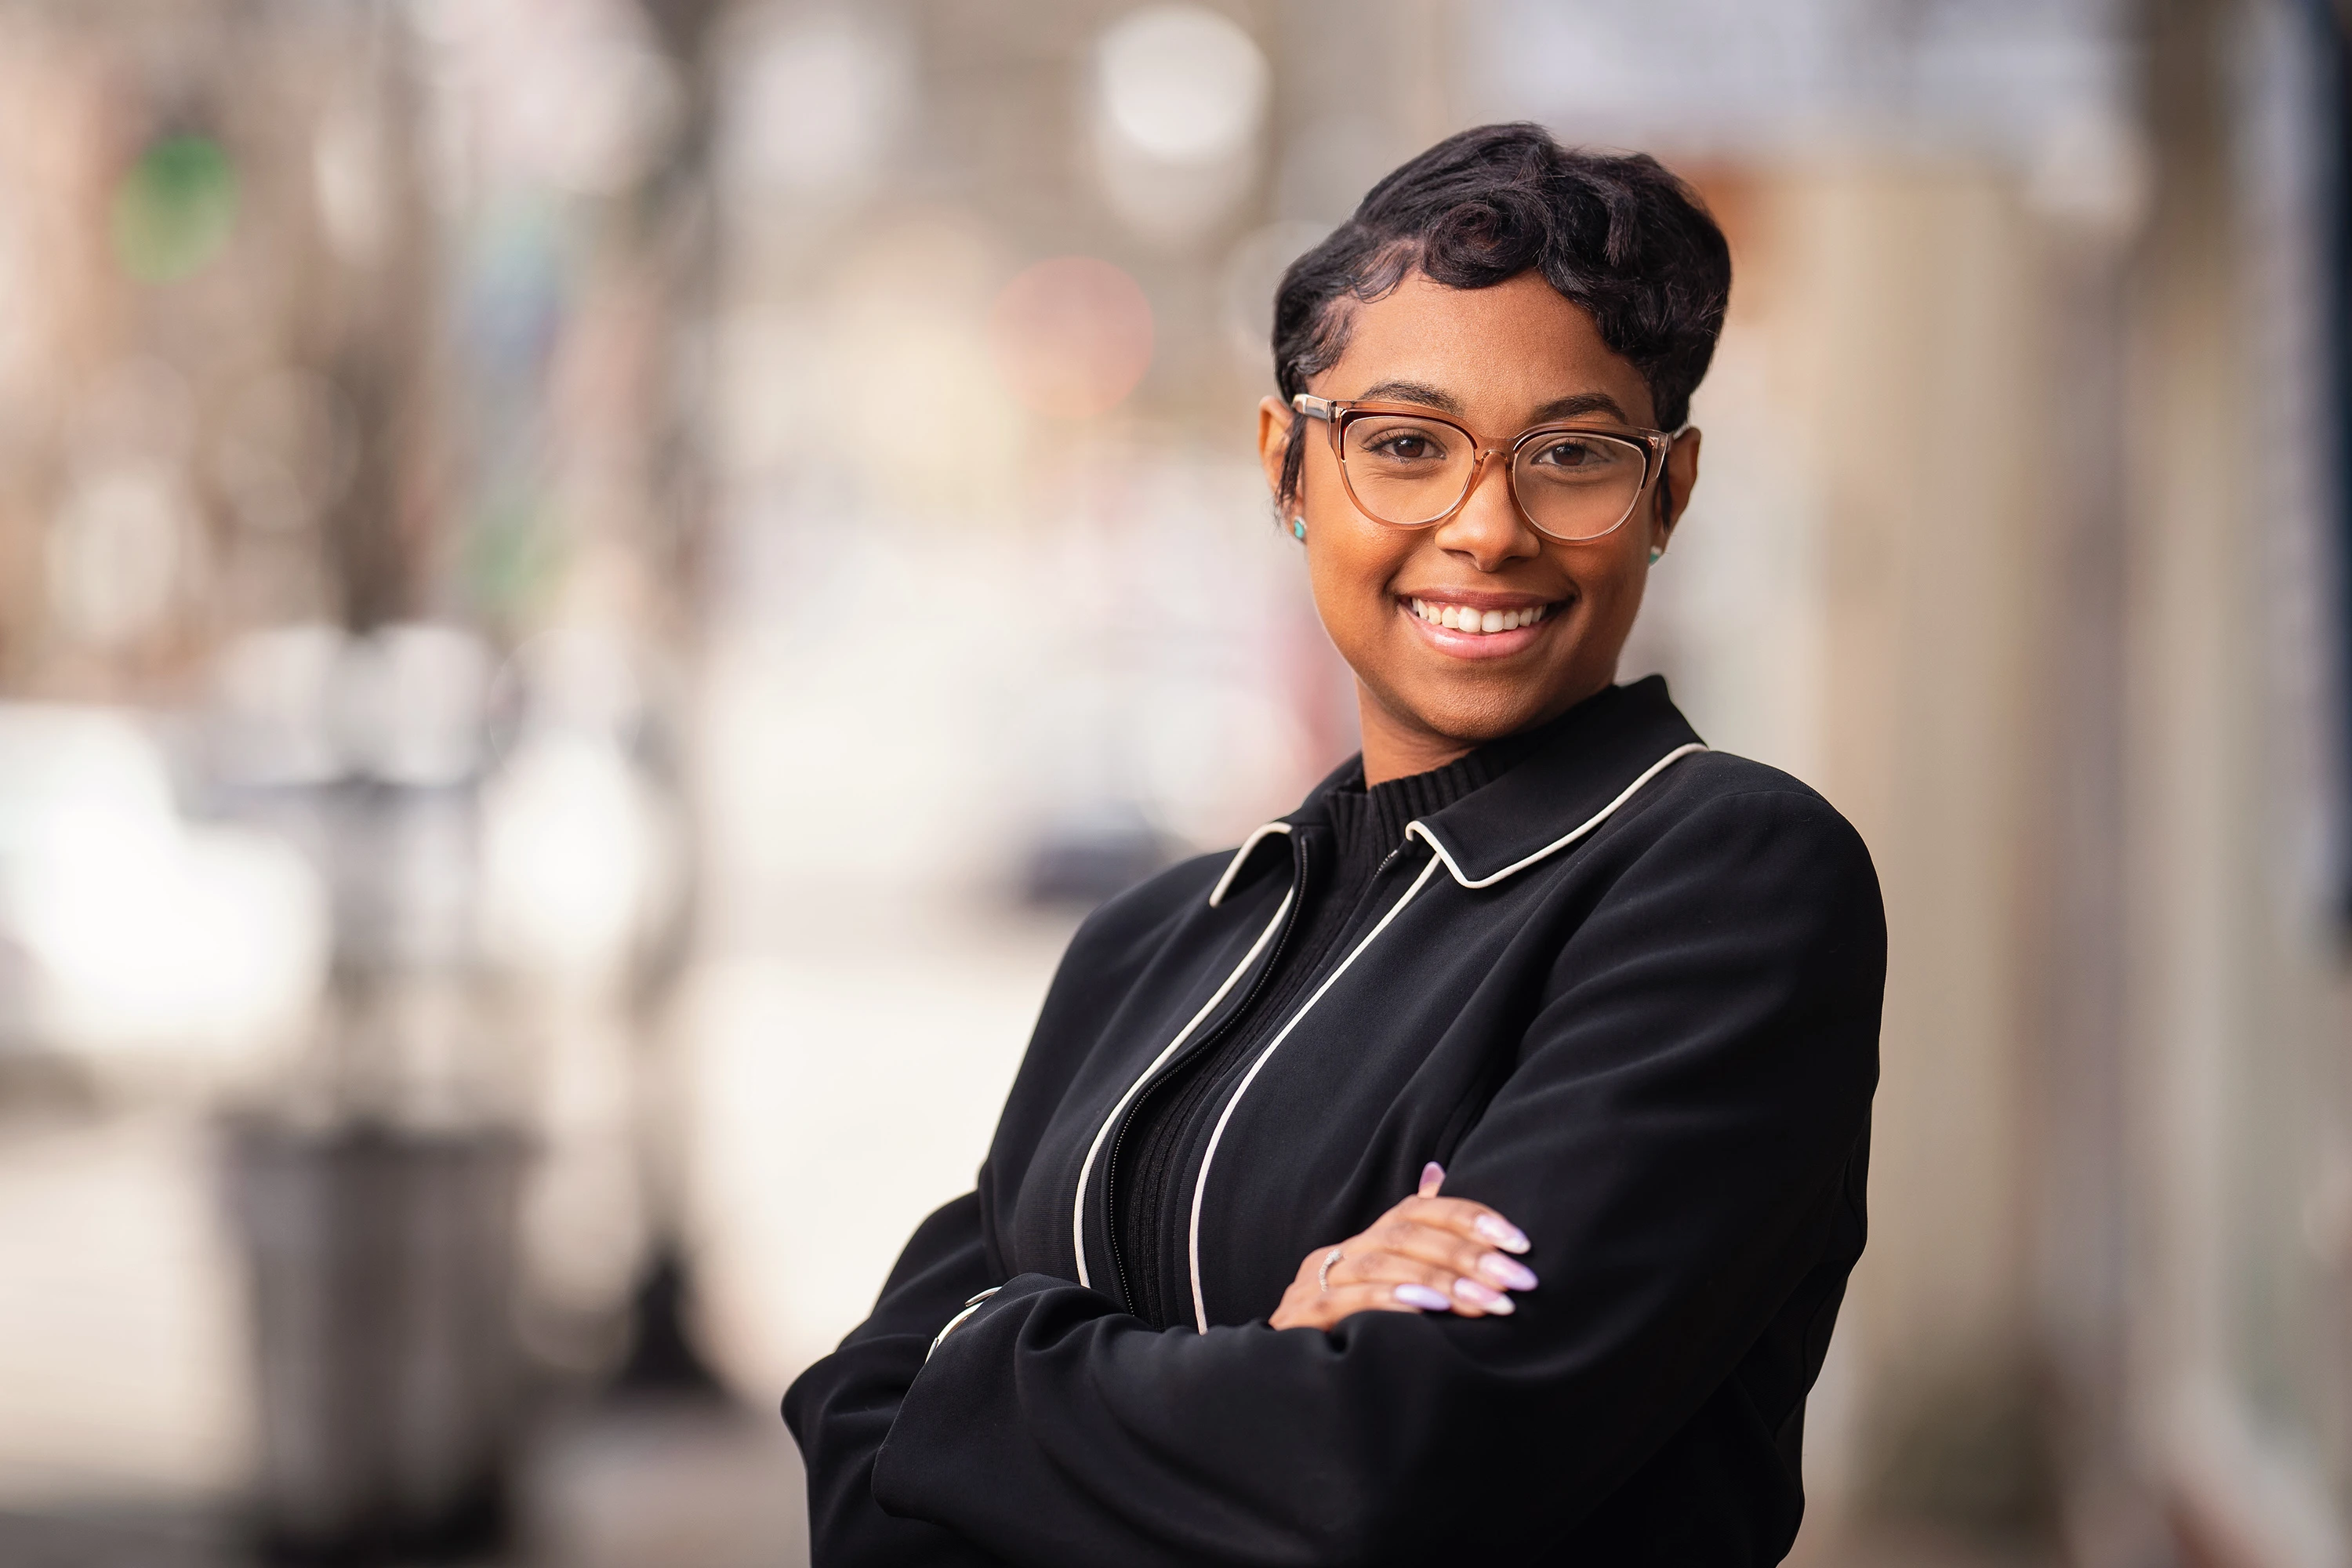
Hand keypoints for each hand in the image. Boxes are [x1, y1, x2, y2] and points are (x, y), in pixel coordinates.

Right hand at [1269, 1163, 1537, 1330]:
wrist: (1286, 1383)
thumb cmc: (1350, 1335)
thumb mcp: (1390, 1287)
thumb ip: (1419, 1239)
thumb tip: (1436, 1170)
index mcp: (1362, 1242)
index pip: (1418, 1210)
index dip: (1469, 1218)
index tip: (1519, 1242)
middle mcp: (1338, 1253)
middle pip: (1405, 1234)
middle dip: (1468, 1255)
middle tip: (1518, 1280)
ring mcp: (1314, 1282)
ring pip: (1382, 1263)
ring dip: (1442, 1282)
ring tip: (1489, 1302)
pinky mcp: (1301, 1315)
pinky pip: (1349, 1300)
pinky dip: (1393, 1300)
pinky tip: (1433, 1311)